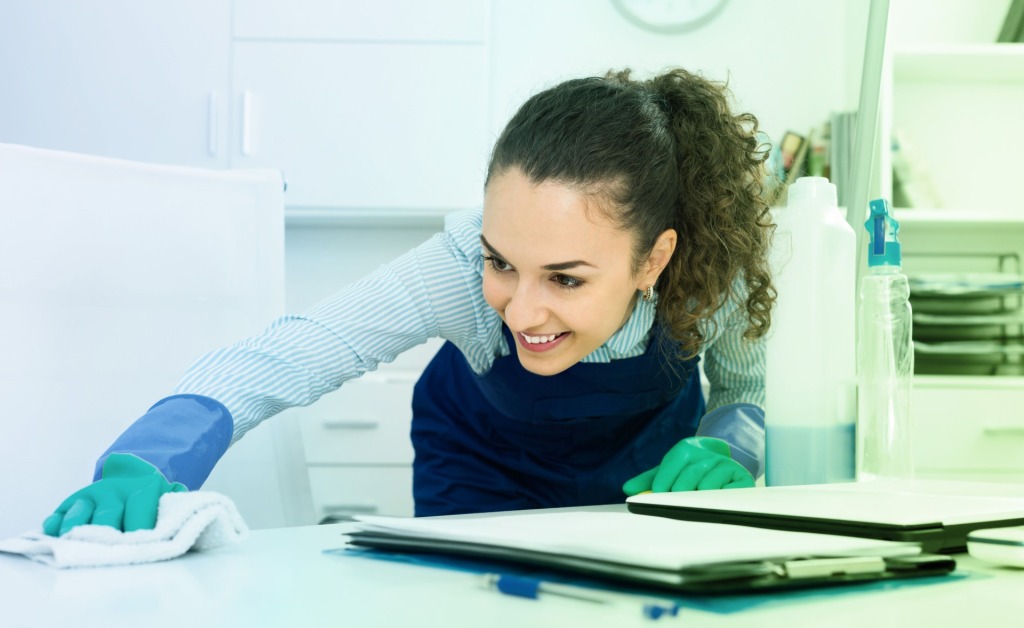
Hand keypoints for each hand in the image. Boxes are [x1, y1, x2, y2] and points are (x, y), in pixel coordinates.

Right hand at [43, 453, 186, 535]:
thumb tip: (184, 501)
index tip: (140, 548)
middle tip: (105, 553)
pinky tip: (52, 531)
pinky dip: (55, 521)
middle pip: (109, 515)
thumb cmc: (151, 497)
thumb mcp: (166, 493)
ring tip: (72, 542)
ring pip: (81, 511)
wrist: (131, 474)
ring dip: (76, 527)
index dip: (140, 531)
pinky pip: (60, 511)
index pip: (141, 511)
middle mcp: (114, 491)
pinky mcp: (70, 502)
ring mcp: (90, 496)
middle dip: (107, 535)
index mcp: (142, 488)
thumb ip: (176, 501)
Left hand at [622, 436, 754, 494]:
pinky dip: (716, 500)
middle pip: (687, 478)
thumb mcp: (669, 472)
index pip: (671, 464)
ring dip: (696, 499)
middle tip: (674, 505)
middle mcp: (707, 455)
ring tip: (694, 503)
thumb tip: (628, 489)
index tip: (658, 495)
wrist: (724, 464)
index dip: (663, 482)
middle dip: (678, 495)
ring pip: (705, 486)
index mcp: (686, 449)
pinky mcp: (742, 478)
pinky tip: (712, 502)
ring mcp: (725, 465)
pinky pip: (725, 493)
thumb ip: (648, 480)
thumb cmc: (692, 471)